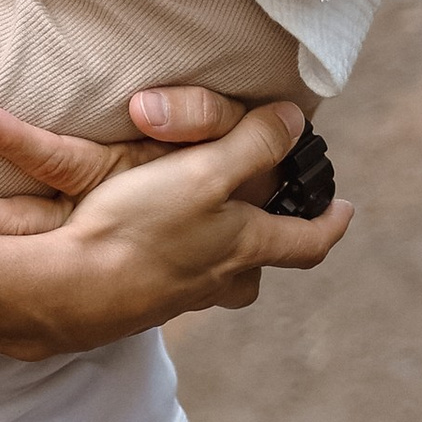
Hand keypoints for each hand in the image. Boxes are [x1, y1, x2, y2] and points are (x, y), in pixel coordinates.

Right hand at [0, 89, 348, 339]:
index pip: (309, 241)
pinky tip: (152, 242)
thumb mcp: (205, 174)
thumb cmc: (142, 228)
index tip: (348, 209)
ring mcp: (182, 296)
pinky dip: (173, 257)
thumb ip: (253, 145)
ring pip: (218, 276)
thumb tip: (295, 121)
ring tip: (206, 227)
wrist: (73, 289)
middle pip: (260, 265)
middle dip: (266, 241)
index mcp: (248, 248)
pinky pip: (173, 277)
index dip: (330, 222)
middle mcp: (221, 280)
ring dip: (218, 252)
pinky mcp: (143, 300)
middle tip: (265, 218)